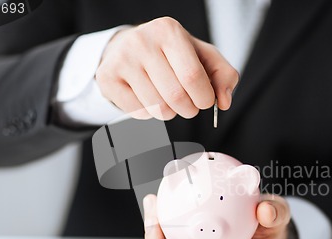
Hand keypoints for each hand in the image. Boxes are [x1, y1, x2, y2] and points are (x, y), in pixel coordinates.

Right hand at [96, 17, 238, 119]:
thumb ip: (224, 76)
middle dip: (189, 109)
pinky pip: (139, 113)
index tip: (204, 101)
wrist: (129, 48)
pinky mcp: (107, 78)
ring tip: (168, 100)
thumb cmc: (172, 55)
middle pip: (176, 96)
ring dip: (170, 113)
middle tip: (188, 106)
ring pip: (158, 108)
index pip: (193, 77)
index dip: (204, 98)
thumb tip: (224, 102)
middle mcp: (142, 41)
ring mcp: (122, 60)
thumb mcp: (202, 57)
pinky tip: (148, 98)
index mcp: (169, 31)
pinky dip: (150, 114)